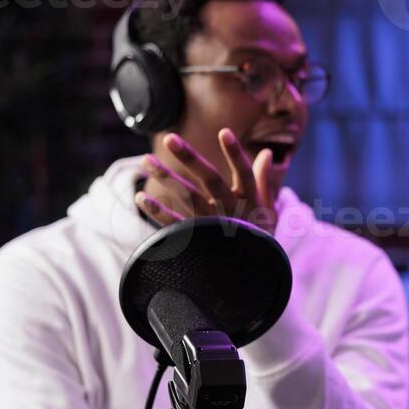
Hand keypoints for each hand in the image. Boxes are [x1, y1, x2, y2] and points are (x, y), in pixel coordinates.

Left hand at [136, 129, 277, 232]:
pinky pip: (174, 225)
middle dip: (190, 158)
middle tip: (169, 138)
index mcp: (250, 202)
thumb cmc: (259, 237)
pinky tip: (140, 197)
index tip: (224, 132)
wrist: (248, 276)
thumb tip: (266, 153)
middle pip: (211, 180)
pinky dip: (157, 212)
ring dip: (166, 178)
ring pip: (187, 197)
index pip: (244, 173)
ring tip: (145, 160)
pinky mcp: (196, 240)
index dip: (235, 154)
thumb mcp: (268, 211)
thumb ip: (264, 181)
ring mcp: (211, 225)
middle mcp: (231, 211)